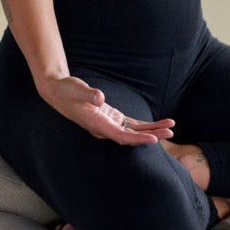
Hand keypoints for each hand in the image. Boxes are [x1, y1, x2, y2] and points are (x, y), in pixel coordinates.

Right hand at [40, 75, 174, 145]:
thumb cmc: (67, 91)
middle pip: (131, 137)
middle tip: (170, 132)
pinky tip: (158, 125)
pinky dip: (144, 126)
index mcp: (97, 124)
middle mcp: (105, 128)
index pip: (121, 136)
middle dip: (151, 135)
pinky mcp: (112, 118)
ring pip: (134, 131)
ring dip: (152, 130)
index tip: (153, 139)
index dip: (138, 139)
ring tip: (170, 127)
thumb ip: (88, 95)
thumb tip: (99, 98)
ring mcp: (109, 124)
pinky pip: (131, 125)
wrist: (59, 92)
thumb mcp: (76, 90)